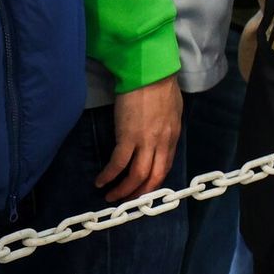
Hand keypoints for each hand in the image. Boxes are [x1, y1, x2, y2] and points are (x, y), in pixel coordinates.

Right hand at [97, 75, 181, 201]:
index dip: (154, 181)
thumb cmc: (161, 86)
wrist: (151, 73)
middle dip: (140, 193)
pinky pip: (118, 163)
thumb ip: (166, 127)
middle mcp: (162, 142)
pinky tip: (101, 181)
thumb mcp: (172, 110)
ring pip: (137, 175)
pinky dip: (109, 175)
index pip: (166, 166)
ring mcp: (146, 141)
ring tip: (111, 196)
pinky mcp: (128, 137)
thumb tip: (159, 138)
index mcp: (173, 135)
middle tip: (127, 201)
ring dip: (124, 190)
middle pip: (154, 176)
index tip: (143, 188)